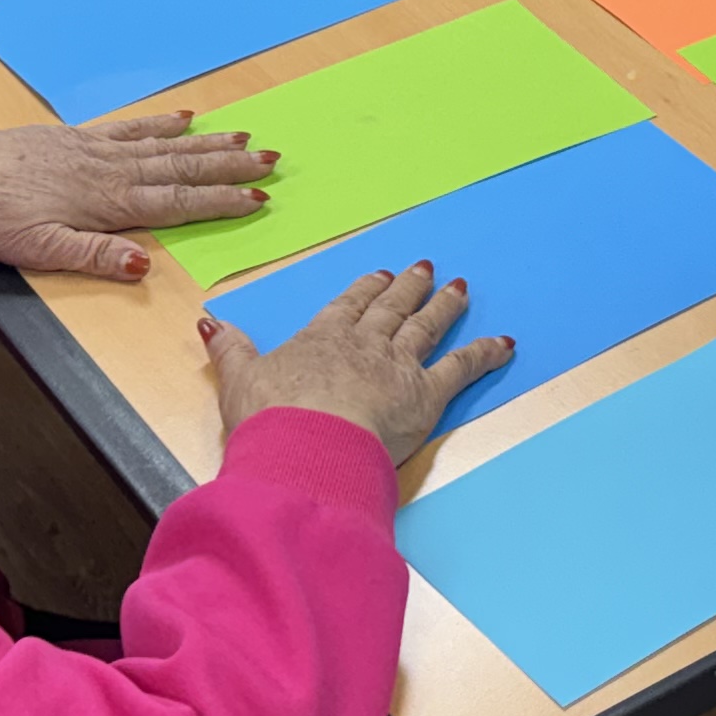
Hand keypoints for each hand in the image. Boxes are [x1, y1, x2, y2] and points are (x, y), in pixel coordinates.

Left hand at [0, 112, 277, 281]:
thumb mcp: (38, 251)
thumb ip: (93, 257)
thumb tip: (144, 266)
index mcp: (105, 203)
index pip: (173, 204)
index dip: (217, 203)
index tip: (257, 199)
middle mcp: (109, 170)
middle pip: (179, 169)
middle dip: (226, 167)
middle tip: (270, 159)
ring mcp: (95, 149)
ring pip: (162, 146)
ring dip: (205, 144)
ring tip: (243, 138)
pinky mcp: (77, 138)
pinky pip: (130, 127)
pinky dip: (160, 123)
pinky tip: (183, 117)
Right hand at [201, 261, 514, 468]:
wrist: (307, 446)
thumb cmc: (271, 419)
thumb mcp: (239, 381)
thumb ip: (231, 350)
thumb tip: (210, 322)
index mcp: (321, 338)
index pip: (347, 307)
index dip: (365, 291)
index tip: (378, 276)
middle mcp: (364, 344)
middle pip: (390, 309)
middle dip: (408, 288)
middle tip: (425, 269)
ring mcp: (398, 365)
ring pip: (427, 328)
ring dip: (444, 307)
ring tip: (460, 288)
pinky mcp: (426, 394)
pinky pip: (463, 367)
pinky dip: (486, 353)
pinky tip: (505, 343)